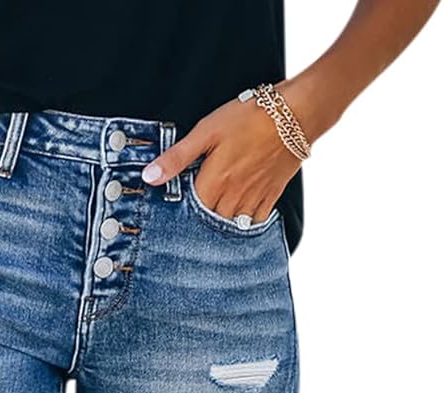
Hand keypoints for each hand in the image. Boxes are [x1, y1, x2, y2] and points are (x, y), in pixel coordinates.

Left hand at [141, 81, 304, 223]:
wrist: (294, 115)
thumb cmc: (249, 117)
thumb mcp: (207, 131)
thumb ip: (177, 157)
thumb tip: (150, 177)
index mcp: (214, 183)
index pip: (190, 211)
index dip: (183, 209)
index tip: (179, 203)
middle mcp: (233, 198)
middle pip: (210, 221)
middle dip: (202, 217)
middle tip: (200, 205)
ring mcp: (253, 200)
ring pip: (232, 225)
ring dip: (222, 221)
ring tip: (218, 208)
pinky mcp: (271, 197)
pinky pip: (254, 222)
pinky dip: (246, 221)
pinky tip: (240, 211)